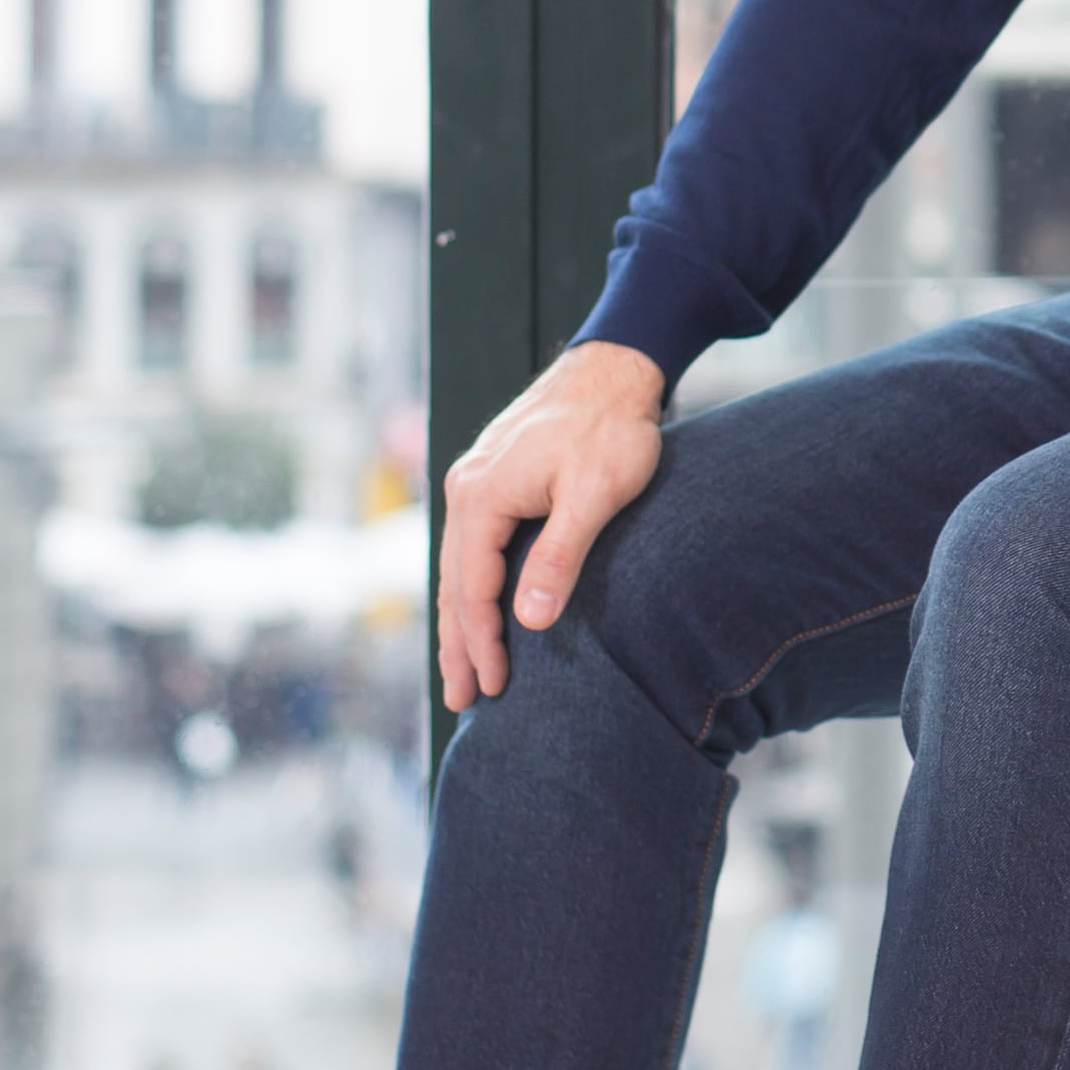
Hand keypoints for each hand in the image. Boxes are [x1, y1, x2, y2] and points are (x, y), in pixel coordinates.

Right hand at [436, 340, 671, 711]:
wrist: (614, 368)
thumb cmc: (611, 429)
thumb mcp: (593, 494)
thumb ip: (560, 556)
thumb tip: (529, 620)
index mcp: (481, 496)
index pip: (474, 589)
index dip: (483, 643)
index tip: (495, 687)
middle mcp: (466, 488)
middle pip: (455, 583)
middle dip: (459, 645)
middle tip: (464, 700)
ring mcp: (475, 481)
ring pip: (460, 566)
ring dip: (461, 620)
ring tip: (464, 670)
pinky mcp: (492, 478)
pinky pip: (471, 546)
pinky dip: (471, 586)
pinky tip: (480, 608)